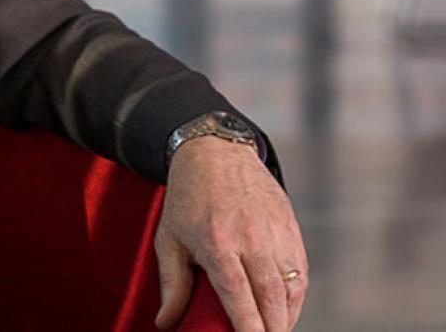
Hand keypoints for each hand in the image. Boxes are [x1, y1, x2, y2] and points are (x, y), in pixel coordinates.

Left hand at [153, 139, 306, 331]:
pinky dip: (295, 295)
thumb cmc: (188, 197)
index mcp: (218, 243)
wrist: (215, 151)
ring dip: (286, 316)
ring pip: (292, 289)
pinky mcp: (291, 228)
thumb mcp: (168, 239)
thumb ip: (171, 285)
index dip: (248, 330)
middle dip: (271, 329)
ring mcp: (276, 233)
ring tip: (273, 328)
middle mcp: (252, 240)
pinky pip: (301, 272)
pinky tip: (284, 307)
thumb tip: (165, 322)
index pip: (239, 300)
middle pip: (272, 301)